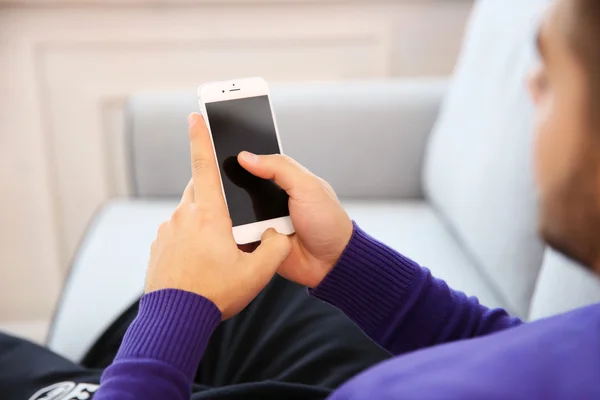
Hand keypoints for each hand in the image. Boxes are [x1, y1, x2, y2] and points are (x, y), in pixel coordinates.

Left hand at [145, 114, 291, 318]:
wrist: (174, 320)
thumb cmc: (216, 293)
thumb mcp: (257, 274)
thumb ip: (275, 248)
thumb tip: (278, 233)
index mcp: (208, 214)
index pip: (204, 166)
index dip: (202, 138)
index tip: (196, 115)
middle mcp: (184, 216)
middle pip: (199, 189)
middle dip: (215, 191)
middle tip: (231, 213)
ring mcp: (167, 231)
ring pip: (189, 212)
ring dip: (204, 219)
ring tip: (218, 248)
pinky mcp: (158, 247)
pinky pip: (178, 231)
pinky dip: (190, 237)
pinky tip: (200, 261)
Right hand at [238, 152, 352, 287]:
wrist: (332, 263)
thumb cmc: (329, 224)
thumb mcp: (307, 186)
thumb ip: (279, 167)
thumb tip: (247, 157)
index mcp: (284, 184)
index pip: (255, 168)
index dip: (240, 165)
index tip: (225, 163)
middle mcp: (271, 203)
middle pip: (240, 193)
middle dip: (233, 195)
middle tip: (226, 196)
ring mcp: (264, 225)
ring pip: (236, 217)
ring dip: (236, 219)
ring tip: (237, 220)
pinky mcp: (259, 246)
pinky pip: (239, 240)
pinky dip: (236, 239)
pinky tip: (235, 236)